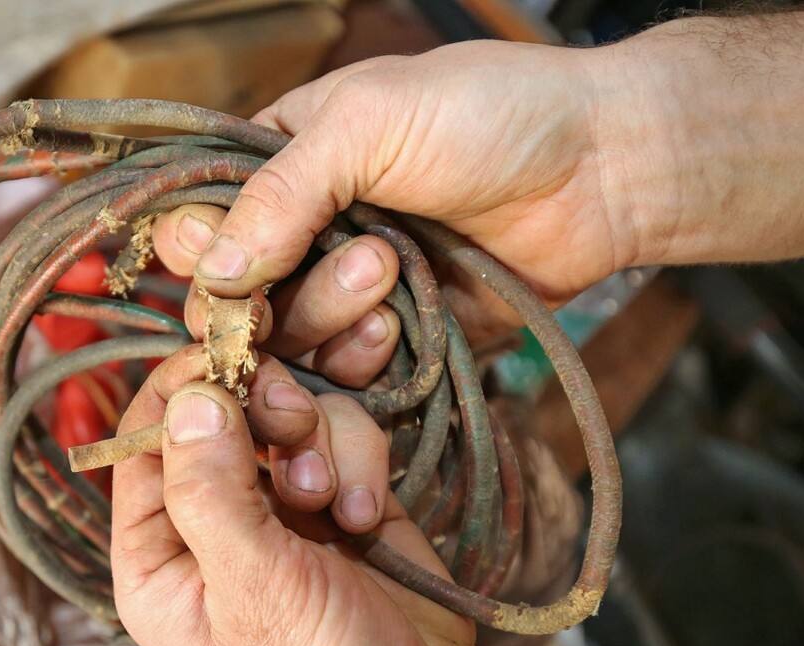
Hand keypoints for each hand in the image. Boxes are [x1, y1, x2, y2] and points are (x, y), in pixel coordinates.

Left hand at [110, 346, 500, 645]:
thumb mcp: (256, 592)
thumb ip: (212, 493)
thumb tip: (186, 397)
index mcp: (158, 557)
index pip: (143, 444)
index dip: (178, 391)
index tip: (223, 354)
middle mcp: (211, 523)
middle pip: (219, 412)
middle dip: (264, 414)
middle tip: (293, 432)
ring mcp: (278, 507)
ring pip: (286, 414)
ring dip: (320, 446)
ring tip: (338, 508)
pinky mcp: (341, 495)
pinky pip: (341, 435)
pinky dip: (361, 462)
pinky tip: (370, 520)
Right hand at [155, 15, 803, 354]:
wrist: (603, 169)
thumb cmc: (491, 114)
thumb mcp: (371, 122)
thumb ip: (281, 191)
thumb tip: (206, 270)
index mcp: (282, 158)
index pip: (199, 219)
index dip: (200, 254)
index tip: (226, 275)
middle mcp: (302, 228)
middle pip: (238, 295)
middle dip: (283, 295)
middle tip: (362, 263)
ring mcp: (344, 287)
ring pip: (289, 340)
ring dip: (331, 322)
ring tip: (393, 279)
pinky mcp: (389, 337)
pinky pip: (343, 373)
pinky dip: (361, 359)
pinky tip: (400, 327)